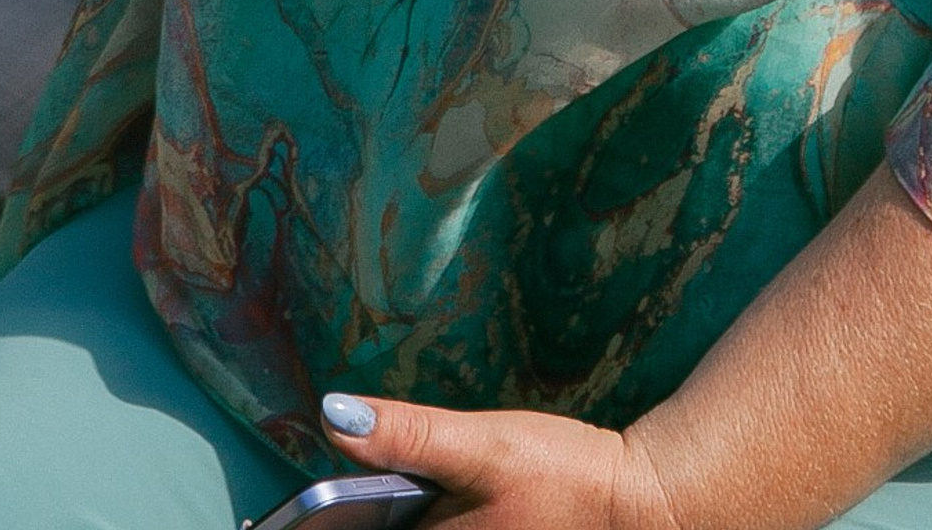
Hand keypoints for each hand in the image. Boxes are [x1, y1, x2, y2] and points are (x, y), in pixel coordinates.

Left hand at [320, 392, 681, 529]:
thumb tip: (333, 413)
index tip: (294, 514)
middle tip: (339, 498)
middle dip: (361, 523)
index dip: (324, 526)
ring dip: (387, 523)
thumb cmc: (559, 474)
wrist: (636, 506)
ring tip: (372, 502)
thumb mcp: (480, 445)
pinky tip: (425, 509)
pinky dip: (421, 523)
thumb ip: (407, 435)